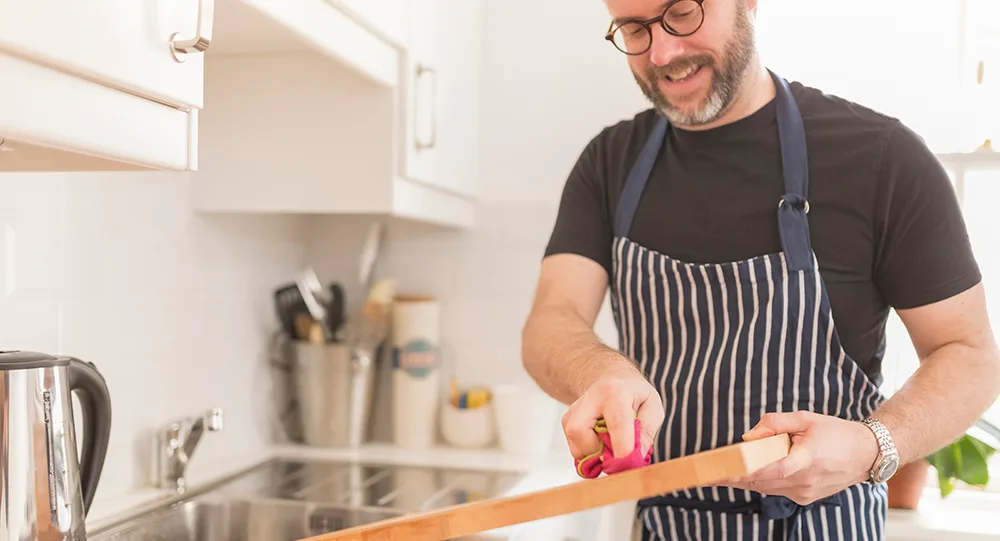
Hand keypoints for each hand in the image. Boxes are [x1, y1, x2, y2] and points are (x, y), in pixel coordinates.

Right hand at [561, 368, 663, 461]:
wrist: (611, 376)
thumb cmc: (634, 392)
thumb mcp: (652, 406)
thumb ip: (647, 432)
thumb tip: (635, 457)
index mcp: (616, 391)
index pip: (617, 423)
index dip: (622, 448)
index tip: (627, 465)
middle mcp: (591, 398)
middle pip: (580, 431)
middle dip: (597, 452)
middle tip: (616, 454)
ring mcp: (575, 409)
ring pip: (574, 444)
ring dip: (594, 454)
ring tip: (610, 445)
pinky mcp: (567, 420)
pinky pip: (573, 448)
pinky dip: (588, 453)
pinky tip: (600, 442)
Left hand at [723, 411, 878, 504]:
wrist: (866, 454)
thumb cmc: (837, 433)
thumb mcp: (805, 418)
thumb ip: (775, 423)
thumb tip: (749, 435)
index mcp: (807, 459)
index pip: (770, 469)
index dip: (745, 472)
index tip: (722, 472)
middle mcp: (805, 481)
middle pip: (761, 482)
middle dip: (734, 478)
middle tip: (706, 474)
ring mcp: (805, 493)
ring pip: (766, 489)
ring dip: (744, 481)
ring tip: (718, 474)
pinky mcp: (805, 498)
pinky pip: (776, 491)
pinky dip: (760, 482)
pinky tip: (746, 475)